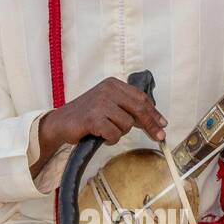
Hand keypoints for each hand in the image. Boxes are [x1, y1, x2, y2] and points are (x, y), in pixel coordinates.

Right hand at [40, 77, 166, 150]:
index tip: (163, 124)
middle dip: (151, 125)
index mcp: (113, 84)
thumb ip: (127, 108)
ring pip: (126, 124)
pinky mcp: (93, 118)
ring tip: (106, 131)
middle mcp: (107, 90)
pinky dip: (110, 139)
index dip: (154, 112)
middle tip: (160, 138)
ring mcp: (100, 103)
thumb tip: (155, 120)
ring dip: (119, 133)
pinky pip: (114, 134)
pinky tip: (101, 136)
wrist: (60, 122)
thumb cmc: (86, 116)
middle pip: (139, 109)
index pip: (141, 98)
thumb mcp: (108, 104)